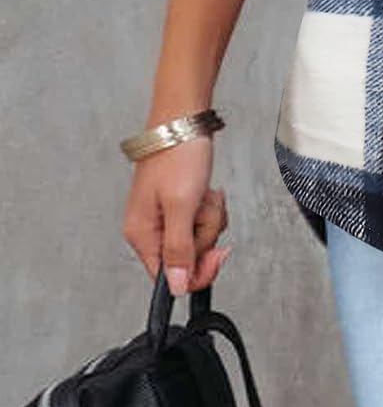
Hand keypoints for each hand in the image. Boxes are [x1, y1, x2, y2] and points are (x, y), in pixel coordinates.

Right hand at [122, 135, 231, 296]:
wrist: (185, 119)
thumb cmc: (178, 154)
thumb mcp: (181, 205)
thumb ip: (178, 248)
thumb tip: (177, 287)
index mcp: (141, 234)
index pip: (167, 277)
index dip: (195, 272)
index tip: (217, 254)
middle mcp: (150, 228)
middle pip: (187, 256)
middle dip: (205, 232)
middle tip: (204, 208)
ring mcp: (166, 215)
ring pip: (199, 235)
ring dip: (210, 215)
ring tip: (204, 193)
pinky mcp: (181, 203)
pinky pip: (202, 218)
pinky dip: (210, 206)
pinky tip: (207, 189)